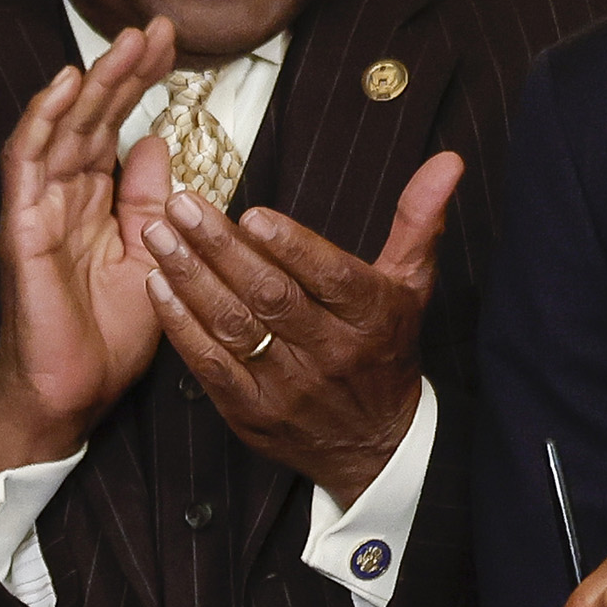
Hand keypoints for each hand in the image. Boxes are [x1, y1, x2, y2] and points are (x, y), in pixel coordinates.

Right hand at [0, 23, 176, 475]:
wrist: (72, 393)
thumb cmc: (107, 337)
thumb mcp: (152, 258)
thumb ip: (153, 200)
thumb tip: (159, 142)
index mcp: (96, 200)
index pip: (117, 125)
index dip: (142, 82)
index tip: (174, 44)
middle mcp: (65, 195)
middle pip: (93, 115)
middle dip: (124, 69)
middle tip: (157, 28)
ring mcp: (40, 207)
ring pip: (62, 128)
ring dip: (91, 82)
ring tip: (123, 43)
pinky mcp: (22, 227)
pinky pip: (27, 164)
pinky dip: (43, 121)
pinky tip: (65, 87)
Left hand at [143, 151, 452, 506]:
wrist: (373, 446)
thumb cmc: (384, 351)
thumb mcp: (410, 286)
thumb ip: (418, 221)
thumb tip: (448, 160)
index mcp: (371, 317)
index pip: (330, 278)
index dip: (291, 247)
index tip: (252, 214)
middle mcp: (331, 353)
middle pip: (271, 297)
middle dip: (221, 248)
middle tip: (181, 205)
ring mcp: (289, 387)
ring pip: (235, 327)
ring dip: (191, 279)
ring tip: (159, 235)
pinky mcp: (253, 413)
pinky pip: (211, 366)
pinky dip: (183, 326)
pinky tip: (159, 286)